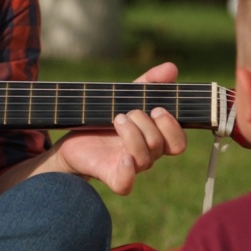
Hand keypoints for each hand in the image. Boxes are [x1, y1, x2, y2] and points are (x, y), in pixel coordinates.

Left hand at [53, 62, 187, 194]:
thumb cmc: (104, 119)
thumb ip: (149, 83)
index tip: (157, 108)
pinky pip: (126, 183)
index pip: (178, 142)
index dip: (172, 126)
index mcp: (154, 139)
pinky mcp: (112, 177)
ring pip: (145, 157)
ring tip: (116, 118)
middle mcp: (146, 155)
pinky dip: (128, 170)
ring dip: (132, 133)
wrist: (72, 138)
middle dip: (148, 124)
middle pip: (162, 145)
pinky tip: (122, 157)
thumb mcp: (125, 96)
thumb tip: (172, 68)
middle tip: (130, 112)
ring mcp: (130, 167)